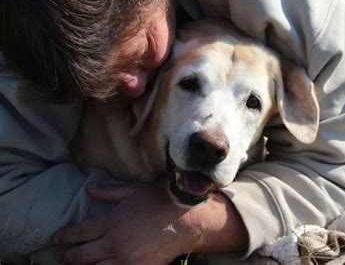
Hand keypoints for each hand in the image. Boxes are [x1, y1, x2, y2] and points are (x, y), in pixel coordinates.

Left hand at [53, 179, 198, 264]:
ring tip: (77, 263)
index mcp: (112, 222)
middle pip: (82, 255)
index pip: (80, 232)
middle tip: (59, 255)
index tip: (57, 239)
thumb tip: (88, 189)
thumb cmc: (160, 202)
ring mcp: (125, 259)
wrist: (185, 222)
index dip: (65, 237)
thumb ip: (109, 192)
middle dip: (67, 255)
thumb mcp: (133, 191)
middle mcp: (114, 243)